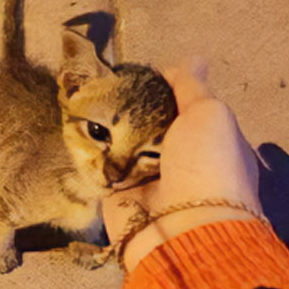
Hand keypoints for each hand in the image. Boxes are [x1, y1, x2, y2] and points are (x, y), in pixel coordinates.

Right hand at [103, 58, 262, 270]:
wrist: (183, 230)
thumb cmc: (207, 166)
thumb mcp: (209, 114)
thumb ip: (192, 87)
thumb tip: (192, 58)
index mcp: (212, 142)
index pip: (186, 108)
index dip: (165, 90)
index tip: (140, 74)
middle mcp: (181, 161)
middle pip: (149, 125)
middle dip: (130, 109)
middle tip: (104, 85)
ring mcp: (150, 180)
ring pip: (123, 145)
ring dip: (108, 128)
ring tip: (84, 99)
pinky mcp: (120, 196)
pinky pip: (103, 167)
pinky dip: (91, 152)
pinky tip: (76, 127)